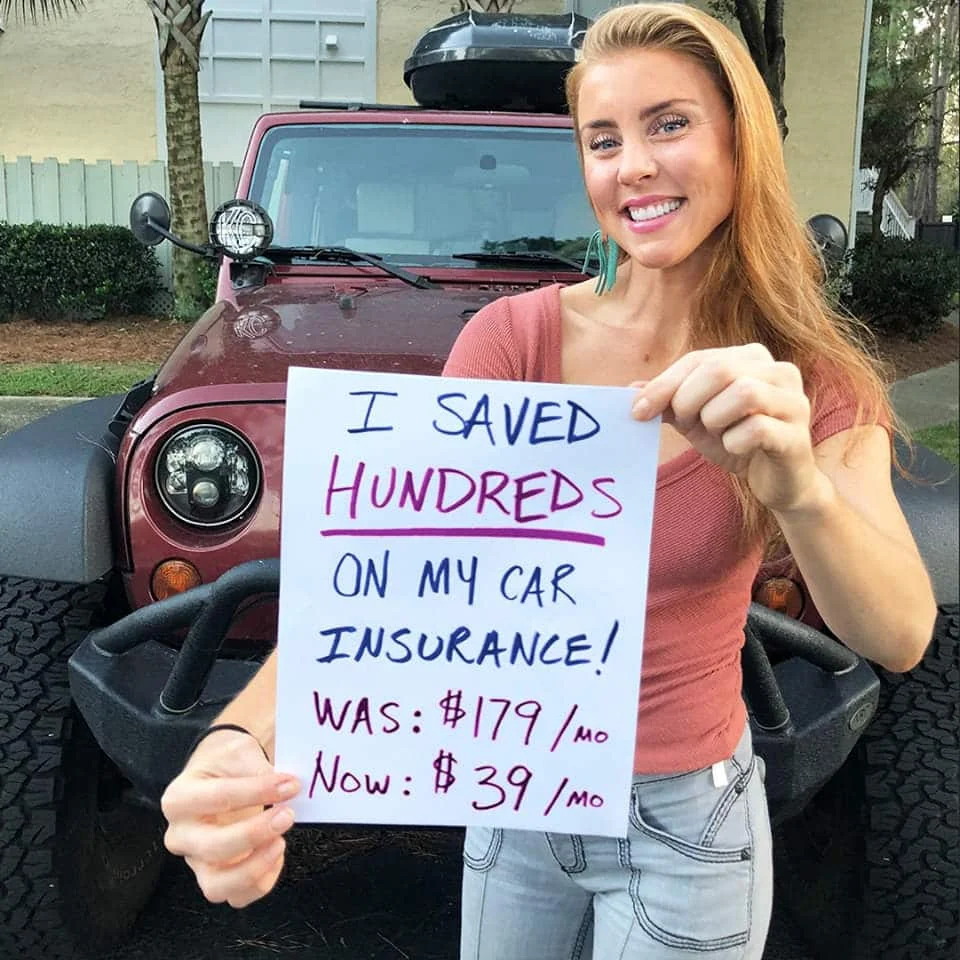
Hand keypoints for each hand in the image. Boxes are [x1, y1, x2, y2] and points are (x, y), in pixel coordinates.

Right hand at [161, 729, 300, 907]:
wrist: (219, 774)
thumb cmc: (225, 763)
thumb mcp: (238, 751)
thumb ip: (257, 768)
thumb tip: (284, 788)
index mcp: (179, 798)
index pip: (219, 798)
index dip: (258, 792)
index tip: (290, 785)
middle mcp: (180, 835)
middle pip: (212, 848)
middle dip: (254, 834)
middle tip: (286, 815)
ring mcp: (196, 861)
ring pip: (217, 885)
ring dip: (254, 868)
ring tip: (280, 843)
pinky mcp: (215, 878)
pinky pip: (237, 896)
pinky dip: (261, 883)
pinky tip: (276, 855)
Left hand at [631, 344, 822, 512]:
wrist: (776, 482)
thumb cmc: (736, 441)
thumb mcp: (696, 419)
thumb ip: (669, 402)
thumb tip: (630, 391)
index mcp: (751, 358)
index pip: (698, 359)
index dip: (664, 384)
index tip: (637, 410)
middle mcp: (778, 371)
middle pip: (720, 369)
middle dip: (689, 399)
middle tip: (686, 423)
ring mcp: (794, 401)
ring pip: (744, 393)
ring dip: (715, 419)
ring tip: (718, 433)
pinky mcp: (797, 435)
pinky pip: (758, 429)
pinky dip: (735, 442)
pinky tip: (737, 448)